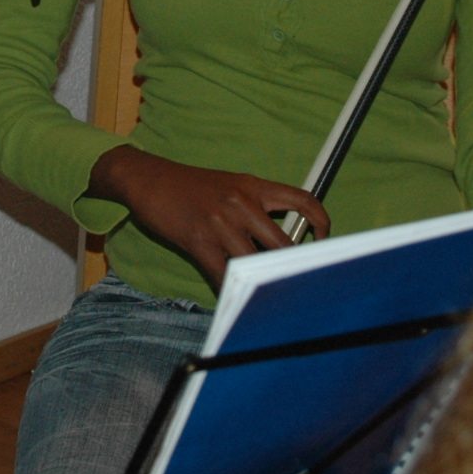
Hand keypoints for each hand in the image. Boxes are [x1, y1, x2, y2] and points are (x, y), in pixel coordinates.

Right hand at [87, 147, 330, 286]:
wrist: (149, 179)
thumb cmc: (190, 186)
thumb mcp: (229, 185)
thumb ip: (256, 205)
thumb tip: (282, 238)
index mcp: (253, 186)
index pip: (303, 200)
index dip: (322, 222)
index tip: (324, 241)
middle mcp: (242, 202)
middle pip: (283, 243)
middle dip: (291, 266)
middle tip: (293, 279)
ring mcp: (220, 222)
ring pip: (255, 261)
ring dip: (260, 280)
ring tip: (264, 292)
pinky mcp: (199, 239)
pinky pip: (222, 272)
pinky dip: (229, 287)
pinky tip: (233, 294)